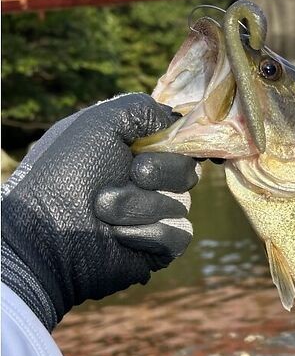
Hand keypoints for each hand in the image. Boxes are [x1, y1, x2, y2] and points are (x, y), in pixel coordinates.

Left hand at [1, 94, 198, 330]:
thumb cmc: (66, 174)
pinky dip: (147, 234)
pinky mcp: (157, 247)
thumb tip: (172, 120)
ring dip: (137, 206)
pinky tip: (118, 237)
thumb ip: (140, 108)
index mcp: (133, 150)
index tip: (145, 148)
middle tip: (127, 175)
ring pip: (181, 204)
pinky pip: (178, 234)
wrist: (46, 234)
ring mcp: (153, 215)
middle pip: (187, 171)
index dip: (169, 144)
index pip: (178, 141)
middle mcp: (146, 181)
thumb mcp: (97, 123)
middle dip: (157, 172)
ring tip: (103, 212)